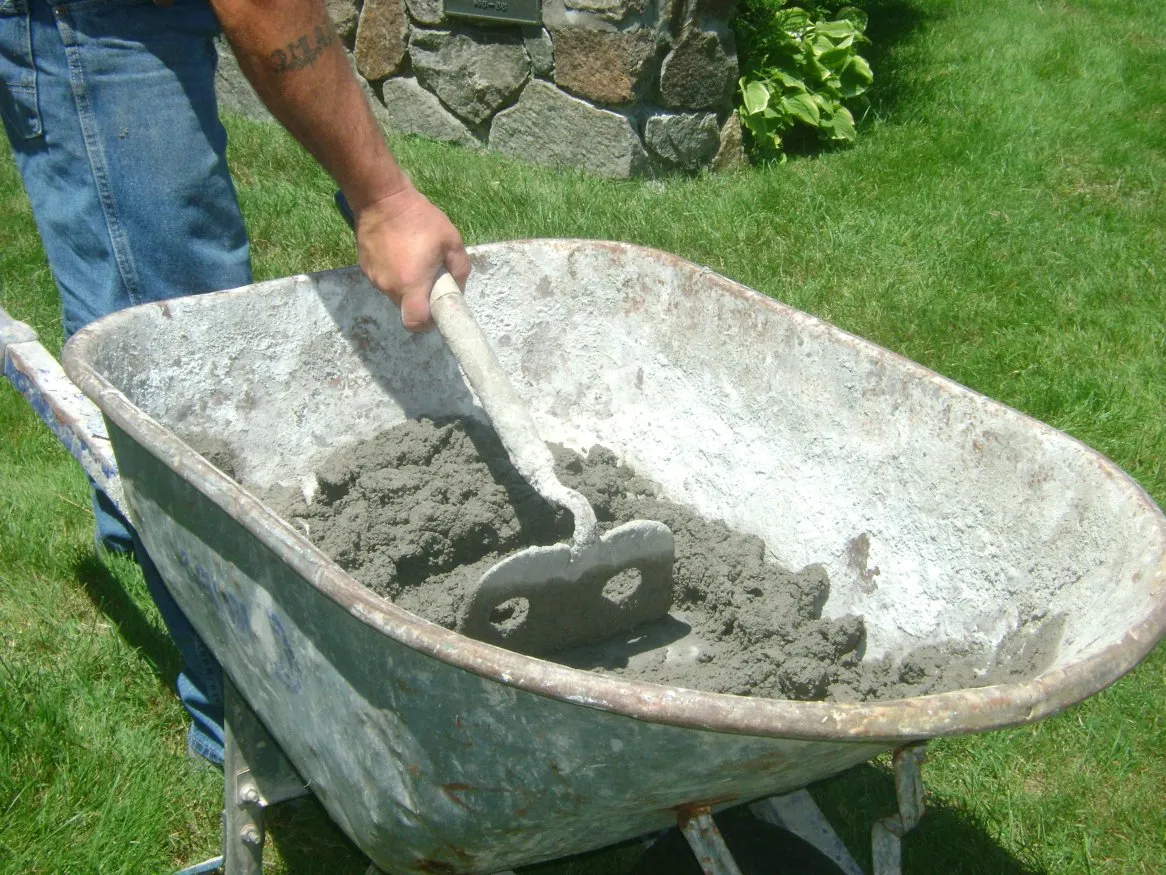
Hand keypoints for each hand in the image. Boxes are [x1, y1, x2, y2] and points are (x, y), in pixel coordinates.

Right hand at [352, 185, 470, 331]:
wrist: (381, 198)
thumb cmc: (420, 219)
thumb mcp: (451, 240)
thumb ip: (460, 269)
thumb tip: (458, 287)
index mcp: (412, 284)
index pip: (415, 323)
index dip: (426, 323)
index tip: (435, 310)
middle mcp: (390, 287)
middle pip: (406, 308)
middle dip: (420, 299)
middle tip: (430, 277)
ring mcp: (374, 278)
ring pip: (395, 293)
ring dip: (406, 285)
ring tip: (413, 259)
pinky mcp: (365, 267)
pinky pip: (384, 280)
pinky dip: (394, 273)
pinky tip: (399, 252)